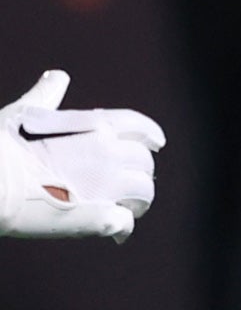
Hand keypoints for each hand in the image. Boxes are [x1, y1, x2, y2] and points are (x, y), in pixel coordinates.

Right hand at [0, 70, 166, 240]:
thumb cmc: (0, 147)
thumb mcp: (25, 114)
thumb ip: (46, 96)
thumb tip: (56, 76)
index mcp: (96, 128)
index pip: (139, 128)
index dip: (151, 136)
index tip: (156, 143)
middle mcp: (110, 155)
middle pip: (144, 163)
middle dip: (137, 173)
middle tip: (125, 185)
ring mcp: (109, 187)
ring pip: (144, 193)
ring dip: (136, 201)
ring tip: (123, 209)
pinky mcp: (102, 218)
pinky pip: (126, 223)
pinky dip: (122, 228)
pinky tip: (113, 233)